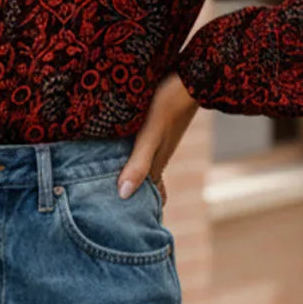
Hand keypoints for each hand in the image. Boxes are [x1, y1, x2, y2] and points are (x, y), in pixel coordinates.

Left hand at [116, 72, 199, 206]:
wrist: (193, 75)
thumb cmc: (169, 103)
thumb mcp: (150, 134)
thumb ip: (138, 163)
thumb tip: (122, 195)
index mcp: (156, 163)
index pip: (148, 197)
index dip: (138, 213)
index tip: (126, 228)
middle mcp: (158, 155)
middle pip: (144, 184)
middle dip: (132, 198)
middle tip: (110, 212)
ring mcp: (158, 140)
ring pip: (142, 166)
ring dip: (130, 177)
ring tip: (109, 187)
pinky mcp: (156, 125)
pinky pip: (142, 149)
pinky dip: (132, 158)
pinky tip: (120, 150)